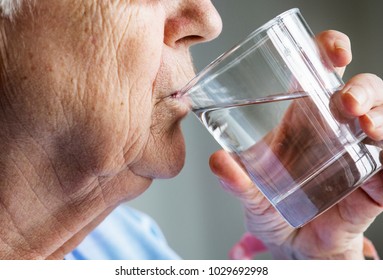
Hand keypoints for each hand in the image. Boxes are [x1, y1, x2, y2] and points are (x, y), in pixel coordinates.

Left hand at [209, 30, 382, 258]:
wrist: (292, 246)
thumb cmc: (272, 210)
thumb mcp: (250, 194)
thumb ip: (235, 180)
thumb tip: (217, 161)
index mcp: (302, 119)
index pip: (320, 72)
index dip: (330, 52)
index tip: (334, 51)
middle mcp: (333, 130)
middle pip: (361, 90)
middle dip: (362, 88)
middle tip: (345, 101)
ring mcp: (356, 154)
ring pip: (382, 118)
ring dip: (381, 116)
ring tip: (366, 127)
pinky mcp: (371, 184)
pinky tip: (380, 171)